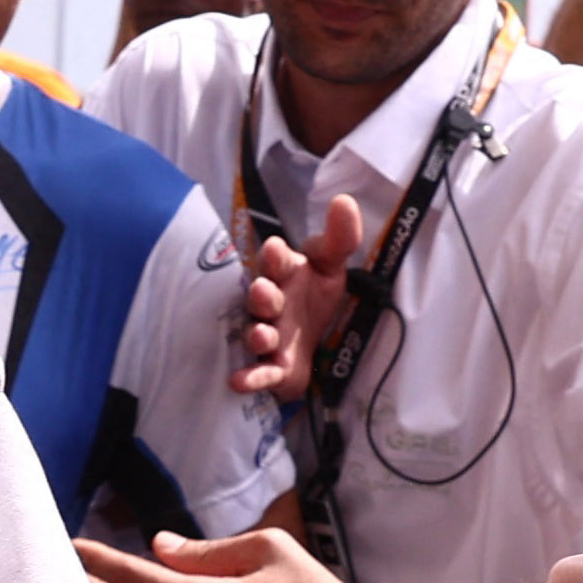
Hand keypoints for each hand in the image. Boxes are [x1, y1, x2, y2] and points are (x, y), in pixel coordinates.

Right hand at [238, 193, 364, 398]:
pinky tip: (238, 382)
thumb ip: (339, 238)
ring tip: (262, 334)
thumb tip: (344, 200)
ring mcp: (268, 336)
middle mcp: (271, 304)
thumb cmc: (314, 297)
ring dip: (257, 335)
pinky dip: (248, 378)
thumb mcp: (331, 266)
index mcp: (284, 275)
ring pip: (257, 334)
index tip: (274, 248)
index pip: (277, 262)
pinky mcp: (271, 368)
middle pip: (262, 298)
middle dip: (262, 295)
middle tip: (264, 291)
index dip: (275, 256)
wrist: (311, 342)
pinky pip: (258, 373)